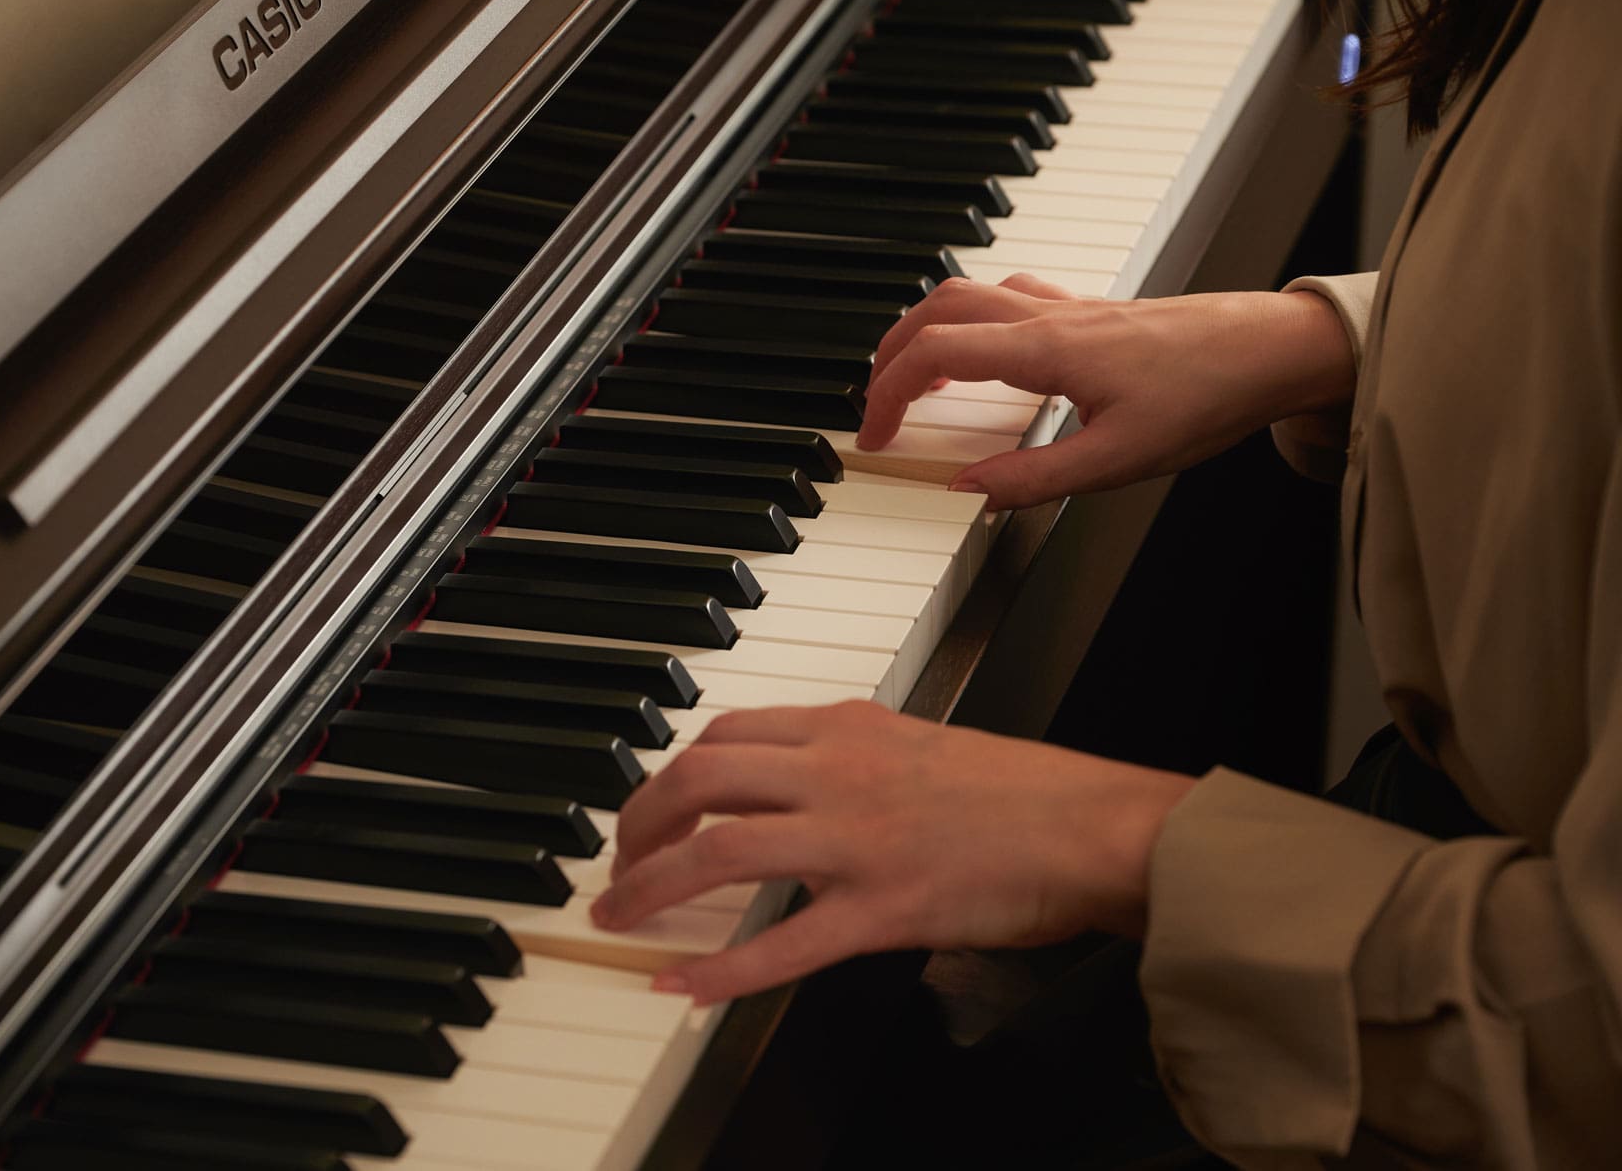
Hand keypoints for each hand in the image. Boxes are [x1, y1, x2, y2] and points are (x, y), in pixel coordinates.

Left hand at [588, 701, 1195, 1004]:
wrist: (1096, 826)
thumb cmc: (1024, 792)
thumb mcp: (921, 744)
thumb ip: (852, 755)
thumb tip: (796, 776)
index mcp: (848, 728)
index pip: (726, 732)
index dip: (669, 773)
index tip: (649, 808)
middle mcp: (841, 772)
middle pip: (701, 779)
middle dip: (640, 823)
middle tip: (618, 865)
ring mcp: (858, 840)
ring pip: (722, 851)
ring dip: (654, 887)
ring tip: (620, 919)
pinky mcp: (885, 908)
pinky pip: (784, 943)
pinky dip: (721, 970)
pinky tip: (683, 987)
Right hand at [857, 274, 1356, 508]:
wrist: (1273, 349)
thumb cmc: (1209, 395)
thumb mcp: (1118, 460)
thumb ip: (1033, 479)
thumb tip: (968, 492)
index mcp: (1046, 349)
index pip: (935, 353)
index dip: (889, 393)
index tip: (876, 435)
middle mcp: (1050, 316)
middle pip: (939, 307)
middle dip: (892, 350)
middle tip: (877, 400)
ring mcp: (1072, 307)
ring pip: (973, 293)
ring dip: (930, 329)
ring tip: (920, 376)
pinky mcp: (1094, 312)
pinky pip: (1013, 297)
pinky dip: (977, 320)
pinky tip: (993, 353)